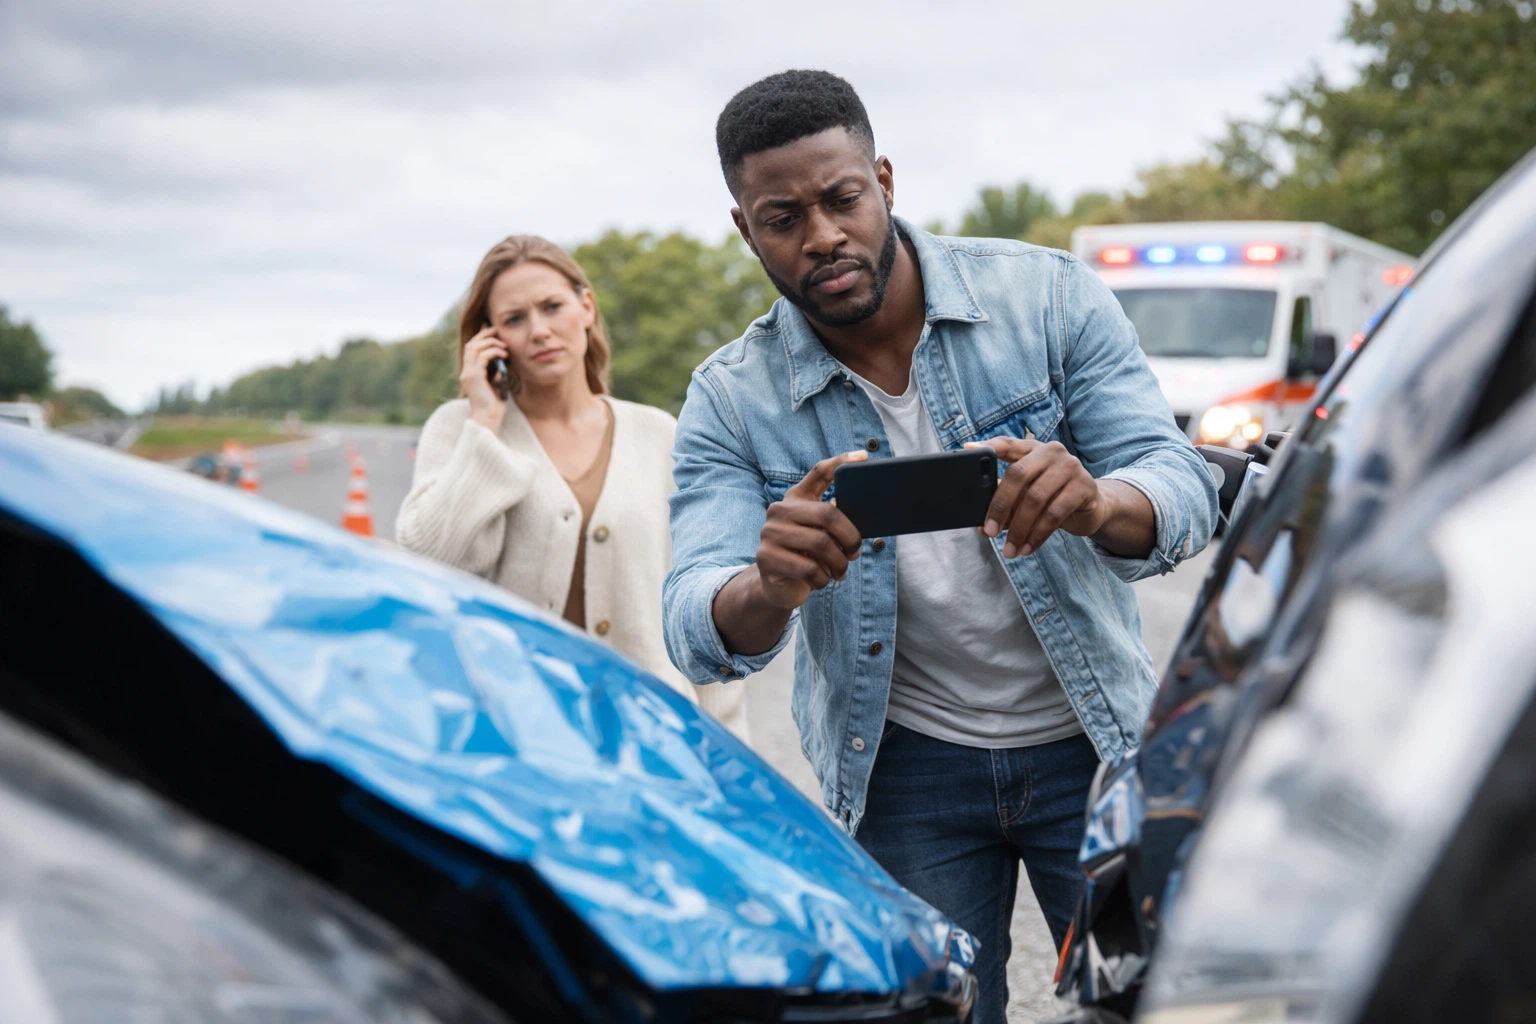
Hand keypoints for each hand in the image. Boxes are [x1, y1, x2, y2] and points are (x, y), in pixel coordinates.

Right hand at [460, 326, 509, 432]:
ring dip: (490, 342)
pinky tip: (504, 355)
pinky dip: (494, 352)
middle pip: (471, 345)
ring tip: (504, 345)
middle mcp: (466, 372)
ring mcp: (468, 374)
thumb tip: (501, 366)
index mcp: (469, 374)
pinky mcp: (474, 377)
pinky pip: (482, 356)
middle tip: (497, 330)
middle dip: (484, 335)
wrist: (489, 420)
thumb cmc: (494, 407)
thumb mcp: (496, 387)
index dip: (480, 338)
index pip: (471, 350)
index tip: (492, 331)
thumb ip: (496, 375)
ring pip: (474, 347)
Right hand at [754, 451, 867, 608]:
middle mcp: (779, 510)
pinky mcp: (766, 557)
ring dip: (838, 563)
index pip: (819, 472)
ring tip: (839, 571)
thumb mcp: (821, 535)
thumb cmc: (807, 556)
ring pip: (821, 544)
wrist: (778, 585)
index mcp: (796, 498)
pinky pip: (809, 568)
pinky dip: (823, 579)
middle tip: (854, 553)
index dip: (841, 462)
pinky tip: (821, 581)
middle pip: (827, 514)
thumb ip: (835, 525)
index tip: (864, 457)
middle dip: (850, 537)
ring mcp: (769, 532)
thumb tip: (860, 528)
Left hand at [966, 438, 1109, 556]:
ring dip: (1019, 529)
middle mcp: (1052, 452)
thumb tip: (982, 528)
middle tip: (989, 531)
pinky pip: (1055, 514)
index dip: (989, 446)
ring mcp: (1070, 467)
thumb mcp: (1027, 495)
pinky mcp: (1085, 487)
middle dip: (1000, 506)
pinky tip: (1028, 548)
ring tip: (1010, 550)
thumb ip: (1006, 504)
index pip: (1008, 443)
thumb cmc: (1052, 498)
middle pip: (1018, 475)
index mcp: (1032, 449)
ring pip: (1036, 499)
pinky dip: (1038, 535)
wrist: (1091, 507)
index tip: (968, 451)